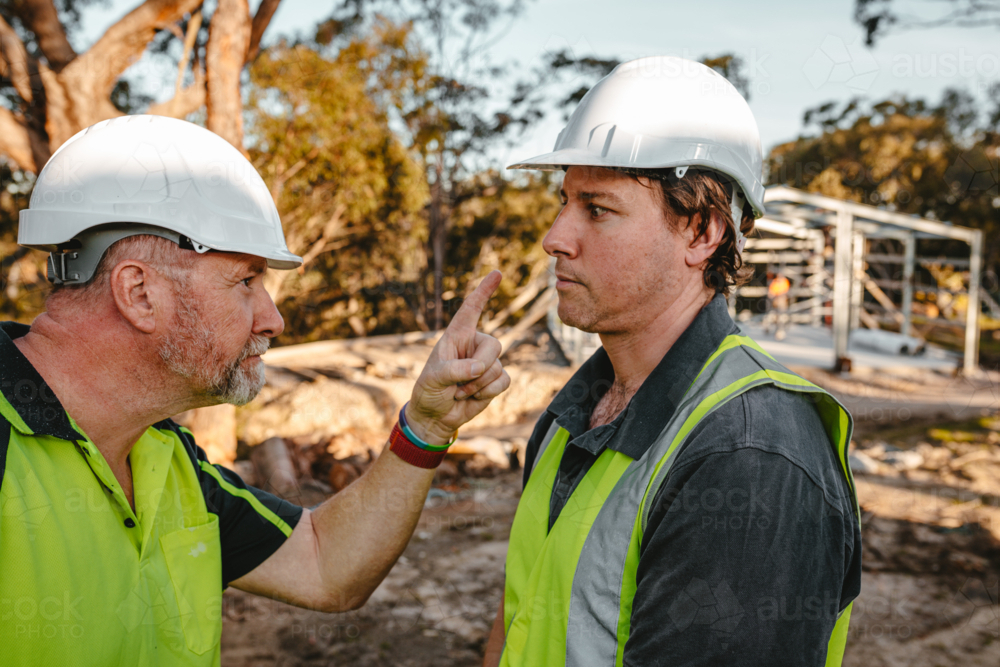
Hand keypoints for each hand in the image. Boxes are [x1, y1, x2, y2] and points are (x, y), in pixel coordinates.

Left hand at [406, 271, 510, 443]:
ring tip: (459, 391)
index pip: (471, 309)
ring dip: (478, 386)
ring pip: (497, 367)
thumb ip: (454, 371)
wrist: (435, 417)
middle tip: (459, 382)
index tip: (497, 273)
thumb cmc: (429, 391)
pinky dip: (488, 392)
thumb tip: (478, 368)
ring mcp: (485, 362)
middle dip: (480, 367)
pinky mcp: (495, 380)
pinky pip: (504, 381)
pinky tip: (473, 397)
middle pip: (494, 345)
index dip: (484, 290)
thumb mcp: (433, 379)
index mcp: (456, 336)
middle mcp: (473, 345)